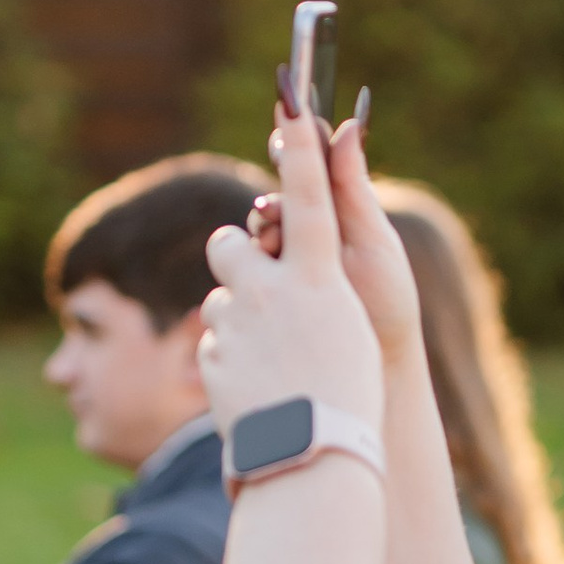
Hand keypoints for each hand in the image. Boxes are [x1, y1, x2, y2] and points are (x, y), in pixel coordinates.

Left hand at [200, 100, 386, 446]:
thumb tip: (298, 253)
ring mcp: (234, 325)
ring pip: (222, 301)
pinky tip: (260, 393)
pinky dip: (234, 363)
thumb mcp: (354, 329)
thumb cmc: (350, 397)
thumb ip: (321, 283)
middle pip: (232, 241)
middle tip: (255, 281)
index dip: (299, 146)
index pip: (307, 194)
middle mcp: (270, 290)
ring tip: (270, 363)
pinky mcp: (210, 359)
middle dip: (237, 253)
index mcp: (318, 278)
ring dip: (238, 319)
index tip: (291, 104)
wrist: (312, 458)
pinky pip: (217, 346)